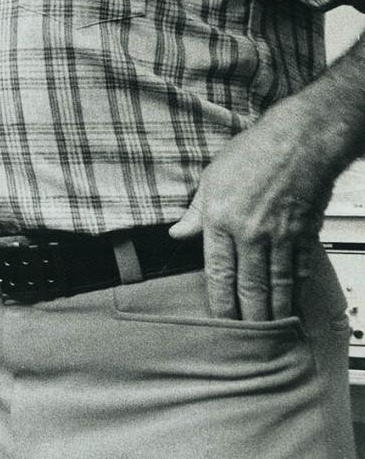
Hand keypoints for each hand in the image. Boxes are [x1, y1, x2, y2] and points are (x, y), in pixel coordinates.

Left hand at [168, 95, 335, 320]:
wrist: (299, 142)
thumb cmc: (252, 154)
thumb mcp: (211, 178)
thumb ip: (194, 212)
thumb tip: (176, 234)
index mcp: (221, 219)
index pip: (218, 272)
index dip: (219, 300)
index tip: (219, 319)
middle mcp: (250, 233)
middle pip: (249, 286)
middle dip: (247, 316)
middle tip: (245, 338)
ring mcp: (280, 236)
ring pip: (276, 284)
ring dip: (273, 311)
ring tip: (269, 331)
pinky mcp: (304, 235)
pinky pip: (299, 271)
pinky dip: (296, 291)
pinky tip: (293, 305)